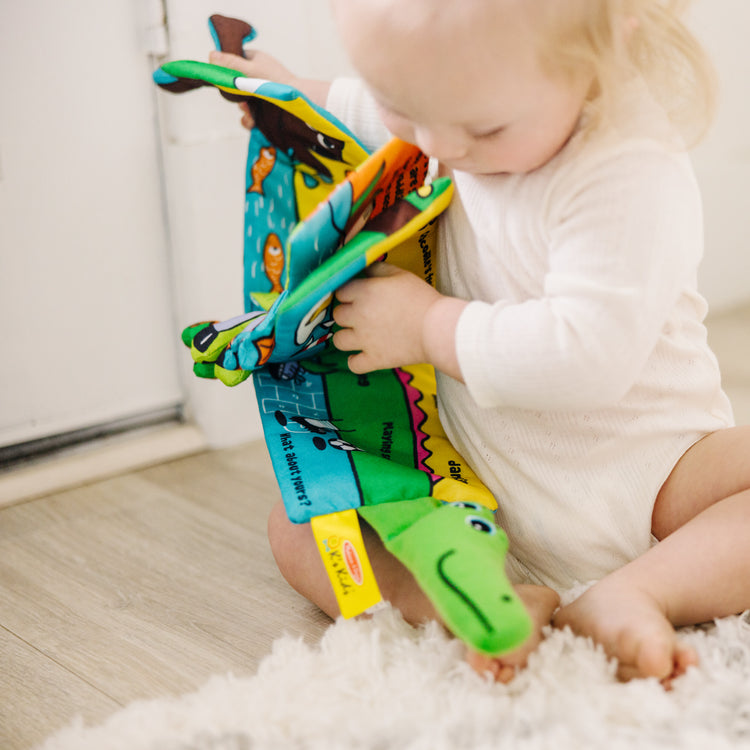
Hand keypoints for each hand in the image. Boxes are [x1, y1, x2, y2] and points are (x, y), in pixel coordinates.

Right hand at [209, 50, 330, 128]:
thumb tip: (210, 55)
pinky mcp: (267, 110)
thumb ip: (230, 64)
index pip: (234, 61)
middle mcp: (259, 76)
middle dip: (235, 95)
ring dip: (243, 109)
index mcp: (256, 60)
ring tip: (250, 112)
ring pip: (243, 101)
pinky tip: (252, 122)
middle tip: (241, 100)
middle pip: (236, 84)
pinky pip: (251, 116)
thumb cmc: (276, 82)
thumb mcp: (249, 70)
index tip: (223, 79)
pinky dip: (249, 120)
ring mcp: (263, 93)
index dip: (226, 71)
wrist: (299, 103)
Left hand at [332, 263, 465, 377]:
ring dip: (346, 337)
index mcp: (364, 292)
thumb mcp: (400, 274)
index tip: (359, 296)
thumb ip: (378, 269)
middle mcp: (358, 316)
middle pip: (337, 315)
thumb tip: (364, 269)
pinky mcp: (374, 359)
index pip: (340, 291)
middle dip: (347, 314)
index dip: (349, 293)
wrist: (437, 328)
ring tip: (359, 335)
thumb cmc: (421, 298)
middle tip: (362, 315)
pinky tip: (363, 355)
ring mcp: (364, 340)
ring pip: (338, 340)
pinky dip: (356, 361)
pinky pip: (352, 365)